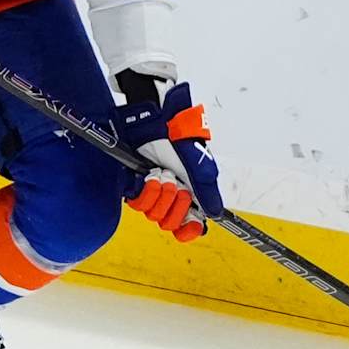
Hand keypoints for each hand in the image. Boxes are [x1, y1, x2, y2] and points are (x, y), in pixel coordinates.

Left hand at [116, 82, 223, 240]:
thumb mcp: (199, 165)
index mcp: (188, 191)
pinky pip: (138, 203)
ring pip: (154, 215)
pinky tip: (150, 177)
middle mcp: (169, 194)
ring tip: (163, 175)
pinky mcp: (133, 185)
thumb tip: (215, 214)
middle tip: (178, 186)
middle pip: (170, 223)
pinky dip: (146, 192)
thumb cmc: (177, 136)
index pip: (188, 223)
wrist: (153, 119)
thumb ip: (207, 191)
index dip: (189, 229)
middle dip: (176, 205)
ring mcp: (150, 190)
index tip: (193, 224)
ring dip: (161, 195)